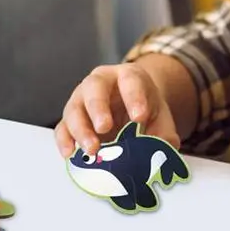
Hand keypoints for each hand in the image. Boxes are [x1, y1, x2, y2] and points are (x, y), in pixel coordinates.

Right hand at [55, 63, 180, 157]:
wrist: (129, 109)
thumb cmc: (144, 108)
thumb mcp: (160, 116)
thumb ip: (165, 132)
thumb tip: (166, 148)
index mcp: (127, 76)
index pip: (130, 80)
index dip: (134, 97)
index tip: (139, 117)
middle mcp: (100, 82)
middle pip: (94, 88)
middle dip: (98, 107)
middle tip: (105, 127)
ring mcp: (82, 99)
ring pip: (74, 108)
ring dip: (81, 129)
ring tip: (92, 149)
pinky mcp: (71, 119)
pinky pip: (62, 127)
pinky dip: (64, 141)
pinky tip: (70, 153)